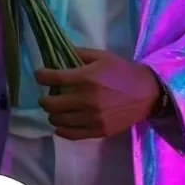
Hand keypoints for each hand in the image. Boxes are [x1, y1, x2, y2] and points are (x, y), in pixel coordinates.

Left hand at [35, 47, 160, 140]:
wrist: (145, 93)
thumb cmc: (121, 71)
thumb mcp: (101, 56)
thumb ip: (78, 53)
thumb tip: (57, 50)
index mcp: (86, 78)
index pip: (52, 78)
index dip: (41, 75)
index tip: (39, 75)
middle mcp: (86, 100)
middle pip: (50, 104)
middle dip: (44, 99)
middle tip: (47, 95)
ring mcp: (92, 118)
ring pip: (58, 120)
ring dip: (53, 113)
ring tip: (57, 108)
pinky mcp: (98, 131)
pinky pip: (70, 134)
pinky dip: (61, 129)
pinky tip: (62, 122)